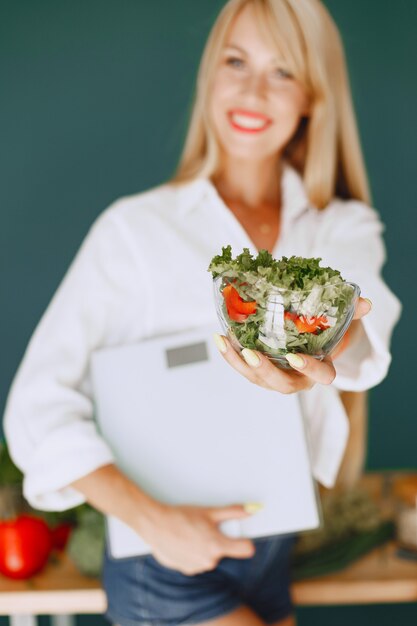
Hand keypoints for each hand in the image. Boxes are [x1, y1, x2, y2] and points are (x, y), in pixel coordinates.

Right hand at [137, 502, 255, 574]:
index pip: (246, 550)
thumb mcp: (209, 511)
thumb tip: (250, 510)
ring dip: (205, 548)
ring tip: (192, 534)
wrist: (155, 525)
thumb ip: (233, 512)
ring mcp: (197, 567)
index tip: (241, 537)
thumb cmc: (180, 517)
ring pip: (210, 557)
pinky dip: (194, 553)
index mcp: (217, 546)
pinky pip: (197, 562)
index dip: (245, 541)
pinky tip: (184, 542)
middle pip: (225, 552)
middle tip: (206, 528)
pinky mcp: (187, 570)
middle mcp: (209, 561)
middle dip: (219, 541)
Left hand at [213, 297, 371, 392]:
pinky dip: (229, 354)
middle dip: (266, 371)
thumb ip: (352, 313)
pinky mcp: (257, 372)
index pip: (321, 377)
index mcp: (321, 370)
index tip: (296, 357)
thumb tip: (365, 301)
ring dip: (239, 363)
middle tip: (251, 354)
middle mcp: (297, 379)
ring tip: (227, 343)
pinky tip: (219, 338)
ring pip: (256, 378)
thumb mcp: (339, 322)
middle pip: (282, 384)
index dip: (309, 369)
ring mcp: (275, 377)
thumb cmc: (323, 333)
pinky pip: (242, 367)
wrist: (307, 341)